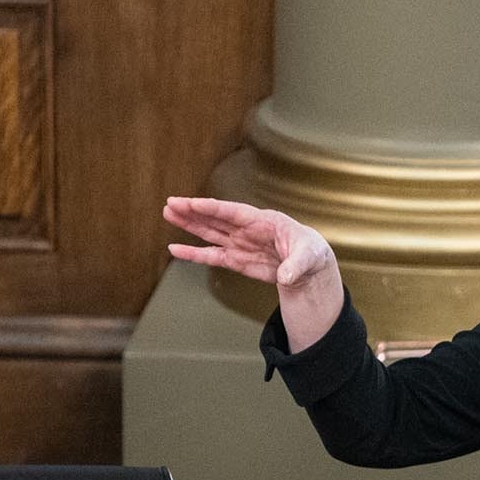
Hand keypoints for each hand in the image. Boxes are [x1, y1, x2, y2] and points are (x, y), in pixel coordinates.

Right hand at [163, 197, 334, 289]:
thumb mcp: (309, 257)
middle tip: (171, 203)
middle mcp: (248, 230)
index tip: (192, 203)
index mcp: (264, 222)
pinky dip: (194, 254)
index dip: (213, 208)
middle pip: (216, 218)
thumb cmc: (311, 252)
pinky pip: (212, 255)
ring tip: (168, 213)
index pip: (234, 212)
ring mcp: (240, 244)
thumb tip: (286, 277)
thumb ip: (295, 265)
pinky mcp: (237, 260)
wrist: (310, 266)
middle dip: (194, 211)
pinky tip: (176, 249)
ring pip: (210, 232)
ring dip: (190, 224)